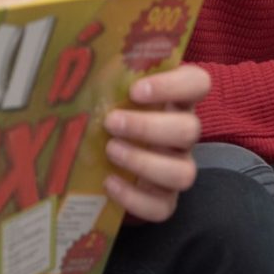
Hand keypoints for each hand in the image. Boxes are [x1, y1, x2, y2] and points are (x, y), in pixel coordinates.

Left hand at [101, 64, 209, 221]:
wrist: (100, 161)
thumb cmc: (107, 115)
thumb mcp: (108, 93)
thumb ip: (104, 79)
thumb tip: (75, 66)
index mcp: (174, 101)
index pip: (197, 83)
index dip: (173, 85)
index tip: (136, 90)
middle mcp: (182, 134)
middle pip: (190, 130)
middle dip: (148, 127)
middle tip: (111, 123)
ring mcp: (177, 168)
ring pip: (183, 172)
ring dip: (144, 162)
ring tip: (111, 150)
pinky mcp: (164, 200)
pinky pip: (162, 207)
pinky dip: (134, 197)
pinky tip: (108, 182)